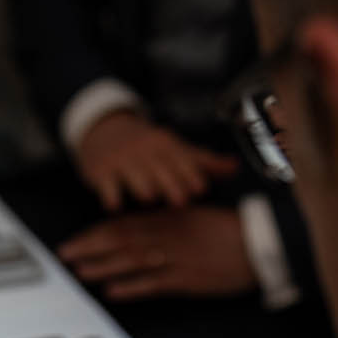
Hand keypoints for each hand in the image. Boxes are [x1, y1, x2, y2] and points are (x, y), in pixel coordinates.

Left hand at [58, 206, 254, 300]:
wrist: (262, 242)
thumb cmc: (231, 230)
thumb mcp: (196, 216)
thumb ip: (168, 220)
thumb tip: (142, 225)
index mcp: (169, 217)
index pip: (125, 223)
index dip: (97, 231)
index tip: (77, 238)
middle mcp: (167, 234)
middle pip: (120, 239)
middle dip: (89, 247)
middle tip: (65, 254)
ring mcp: (176, 257)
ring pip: (130, 260)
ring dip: (102, 266)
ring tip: (79, 272)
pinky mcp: (187, 279)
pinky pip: (153, 283)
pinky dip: (131, 287)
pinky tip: (112, 291)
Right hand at [74, 111, 235, 209]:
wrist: (104, 130)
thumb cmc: (148, 147)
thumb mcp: (176, 149)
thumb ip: (205, 162)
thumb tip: (236, 167)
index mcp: (167, 146)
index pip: (181, 161)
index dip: (191, 175)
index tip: (201, 189)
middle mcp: (145, 152)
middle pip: (160, 170)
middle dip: (171, 184)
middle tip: (181, 201)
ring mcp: (122, 161)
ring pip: (134, 176)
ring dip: (142, 187)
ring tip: (149, 199)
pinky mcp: (101, 171)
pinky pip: (107, 186)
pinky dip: (112, 196)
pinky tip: (116, 207)